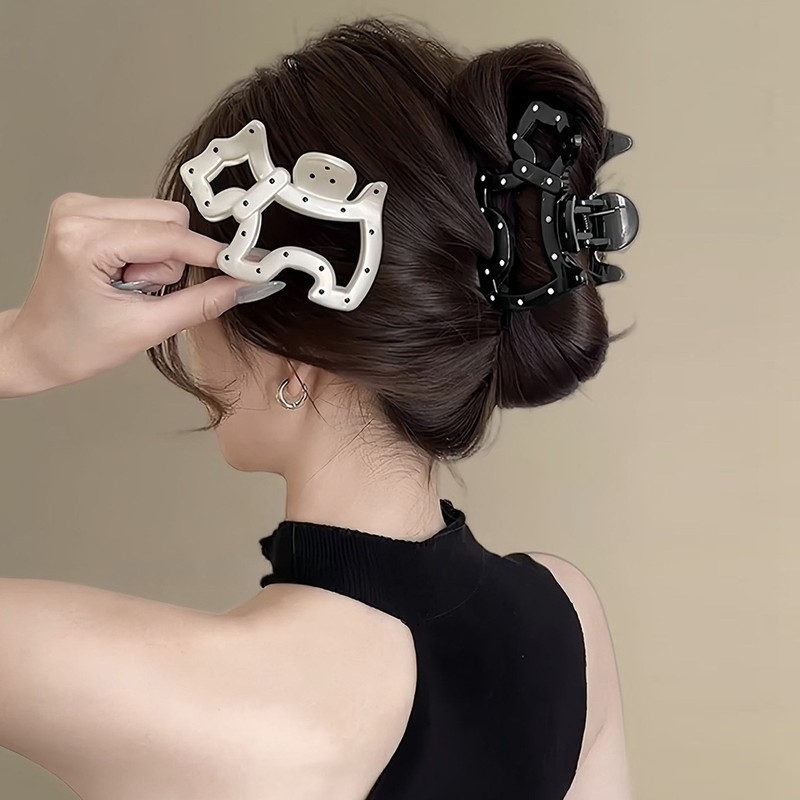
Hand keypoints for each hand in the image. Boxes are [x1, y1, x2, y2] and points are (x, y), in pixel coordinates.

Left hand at [4, 193, 255, 395]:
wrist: (38, 346)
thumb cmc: (77, 344)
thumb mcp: (148, 329)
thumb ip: (203, 302)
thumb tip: (244, 285)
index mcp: (85, 241)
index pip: (170, 237)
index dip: (212, 255)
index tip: (246, 267)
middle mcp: (78, 211)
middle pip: (170, 218)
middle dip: (173, 260)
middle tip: (146, 292)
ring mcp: (80, 206)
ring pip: (162, 216)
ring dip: (162, 255)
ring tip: (131, 286)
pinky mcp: (86, 209)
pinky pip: (146, 218)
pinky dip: (149, 249)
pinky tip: (125, 273)